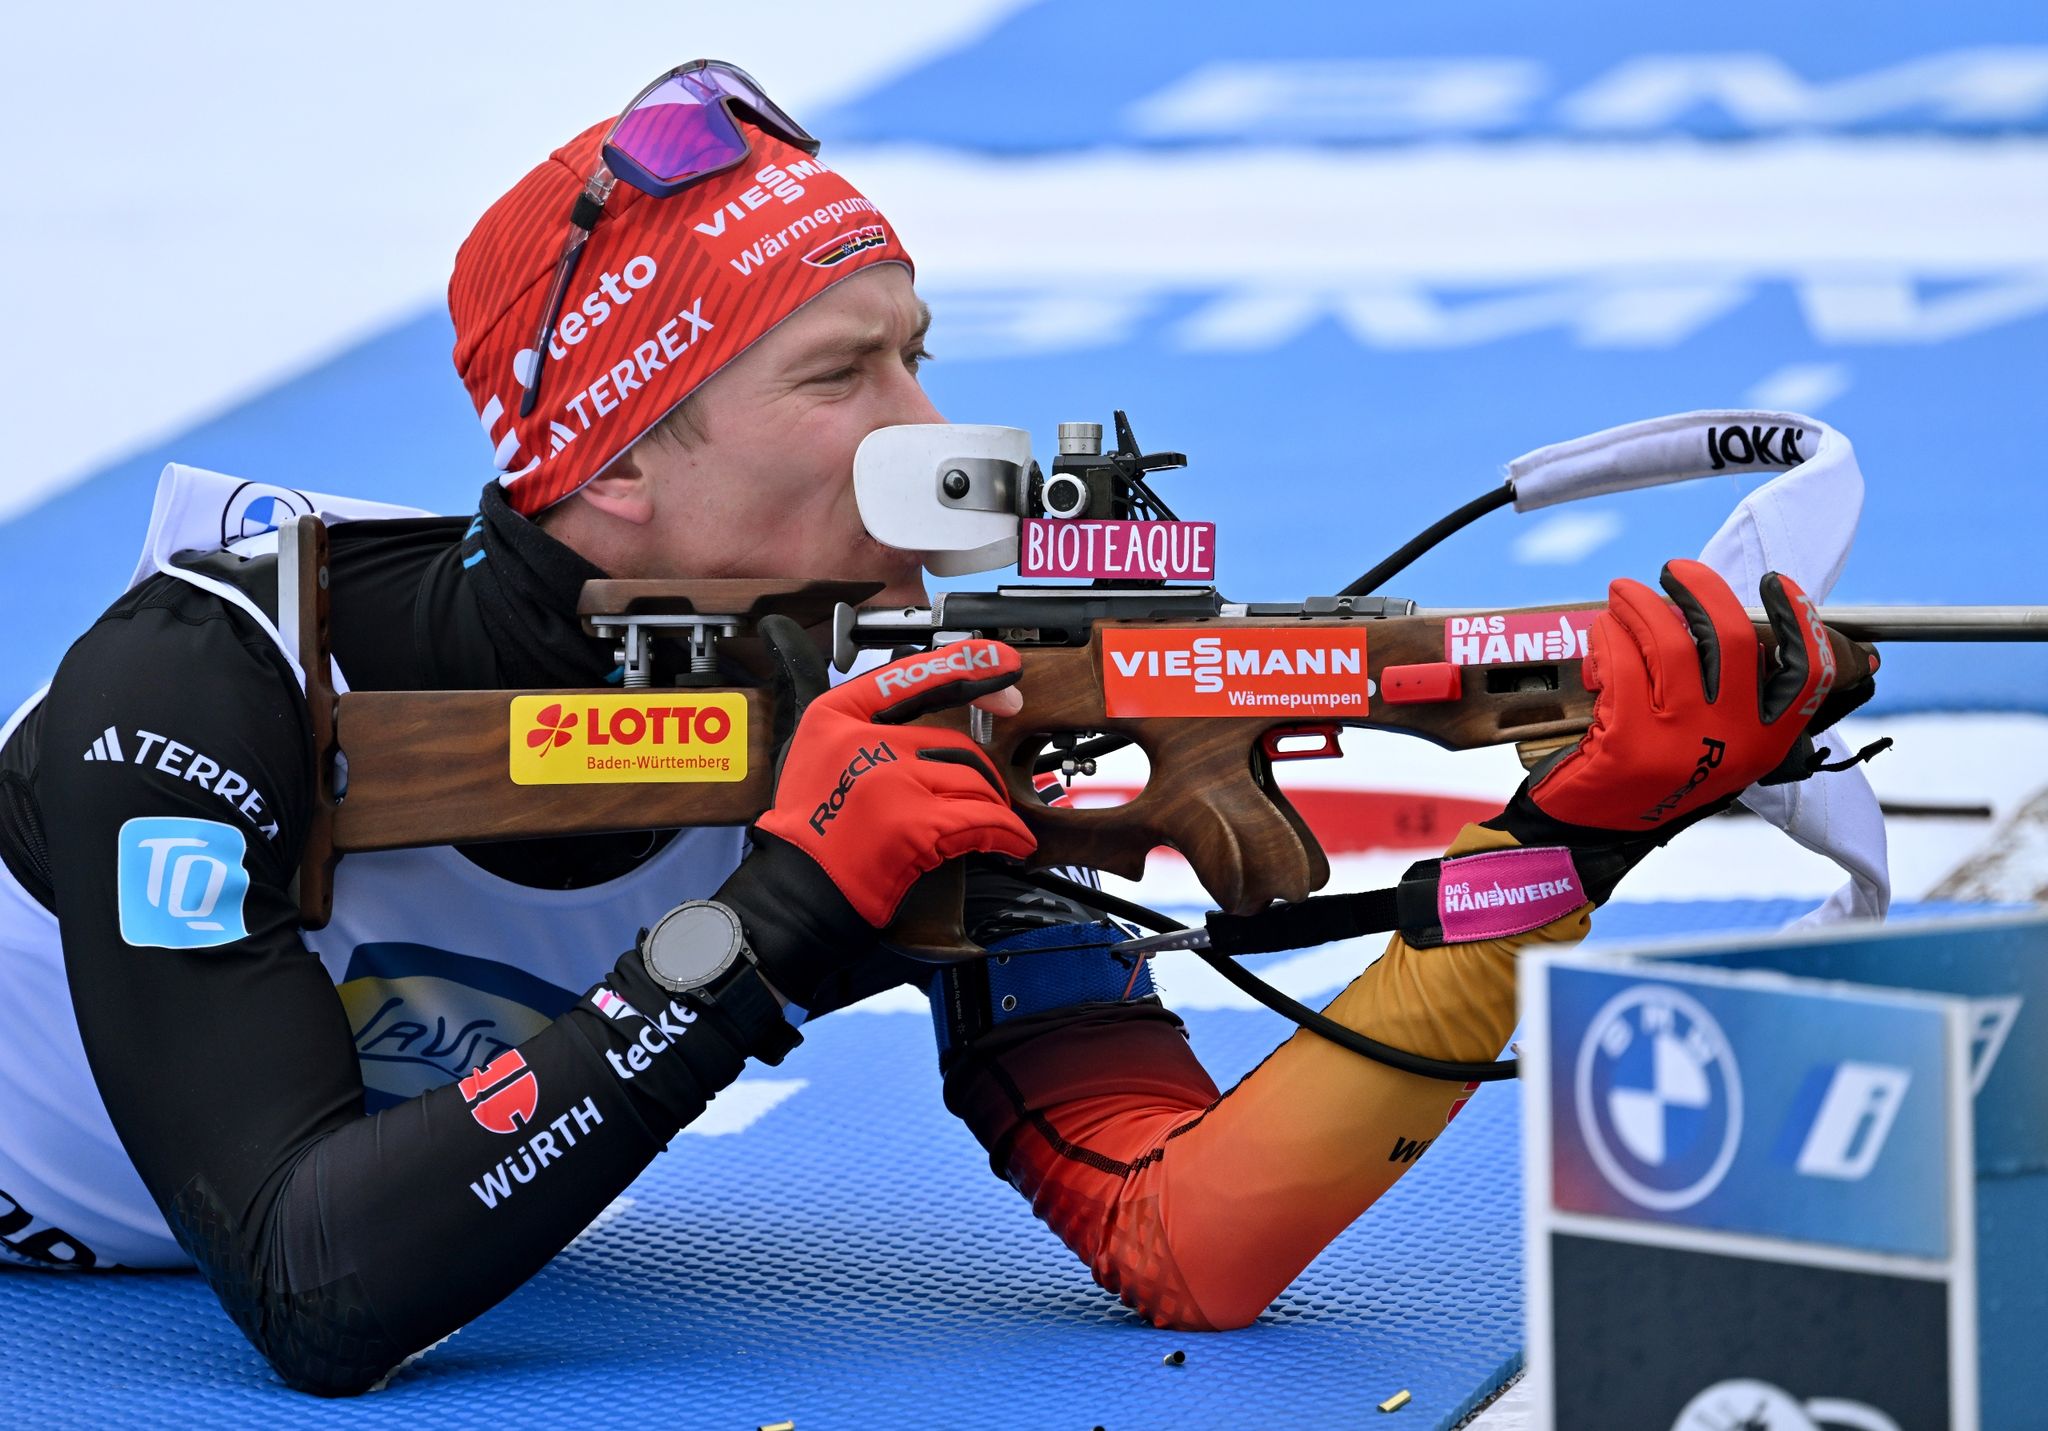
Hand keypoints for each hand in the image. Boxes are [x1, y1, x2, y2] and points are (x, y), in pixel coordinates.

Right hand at [716, 620, 1036, 1004]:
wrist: (796, 893)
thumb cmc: (813, 831)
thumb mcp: (819, 755)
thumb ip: (865, 727)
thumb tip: (937, 719)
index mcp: (835, 716)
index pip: (910, 676)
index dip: (966, 665)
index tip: (1004, 664)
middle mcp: (861, 739)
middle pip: (952, 743)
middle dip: (977, 776)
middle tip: (987, 799)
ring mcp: (889, 779)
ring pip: (971, 780)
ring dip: (991, 807)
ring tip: (993, 827)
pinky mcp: (913, 823)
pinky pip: (982, 819)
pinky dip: (1007, 833)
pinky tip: (1014, 843)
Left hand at [1487, 559, 1876, 893]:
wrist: (1595, 835)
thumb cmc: (1655, 778)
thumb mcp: (1717, 749)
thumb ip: (1738, 698)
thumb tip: (1752, 624)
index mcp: (1765, 742)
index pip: (1808, 674)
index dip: (1800, 621)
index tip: (1776, 583)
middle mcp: (1733, 740)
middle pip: (1733, 637)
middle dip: (1701, 588)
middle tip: (1676, 570)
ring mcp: (1681, 739)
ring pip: (1669, 640)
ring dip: (1641, 602)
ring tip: (1624, 592)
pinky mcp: (1629, 738)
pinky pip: (1622, 660)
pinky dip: (1608, 635)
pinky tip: (1602, 631)